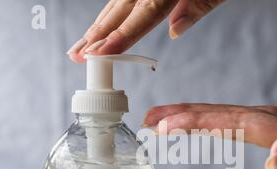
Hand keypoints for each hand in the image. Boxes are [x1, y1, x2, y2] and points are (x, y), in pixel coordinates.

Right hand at [68, 0, 223, 62]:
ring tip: (83, 45)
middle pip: (120, 8)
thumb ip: (199, 6)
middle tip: (77, 55)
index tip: (99, 53)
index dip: (120, 36)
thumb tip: (174, 32)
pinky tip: (101, 24)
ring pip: (117, 0)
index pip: (142, 15)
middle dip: (97, 33)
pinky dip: (112, 11)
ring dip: (99, 23)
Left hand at [143, 83, 276, 168]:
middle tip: (152, 120)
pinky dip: (239, 113)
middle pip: (232, 125)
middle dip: (190, 122)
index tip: (163, 123)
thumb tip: (274, 158)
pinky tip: (226, 116)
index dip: (201, 123)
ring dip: (208, 116)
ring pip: (244, 119)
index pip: (240, 127)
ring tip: (175, 116)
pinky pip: (264, 115)